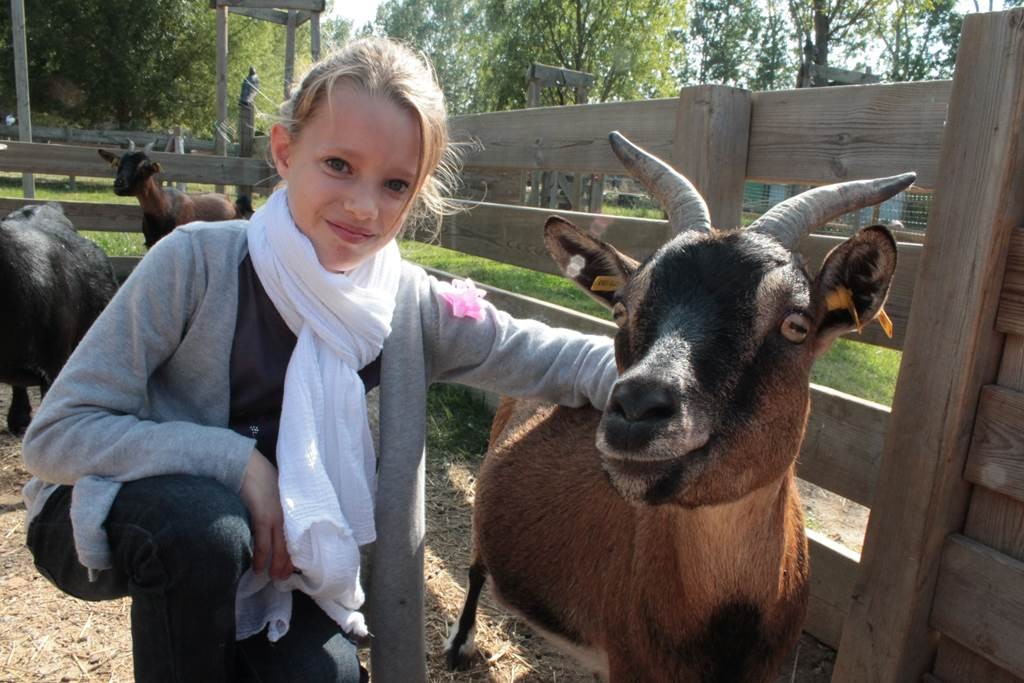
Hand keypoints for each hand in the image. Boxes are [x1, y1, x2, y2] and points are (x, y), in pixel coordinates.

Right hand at [239, 449, 293, 580]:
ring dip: (277, 566)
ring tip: (275, 578)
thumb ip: (282, 506)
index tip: (297, 565)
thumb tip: (281, 521)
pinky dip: (260, 558)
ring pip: (280, 549)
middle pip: (294, 545)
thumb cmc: (261, 476)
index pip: (302, 535)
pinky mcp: (263, 516)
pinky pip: (263, 544)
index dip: (299, 552)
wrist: (246, 464)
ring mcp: (277, 516)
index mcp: (295, 508)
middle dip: (290, 564)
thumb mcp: (279, 492)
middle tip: (285, 579)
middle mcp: (290, 514)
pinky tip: (258, 568)